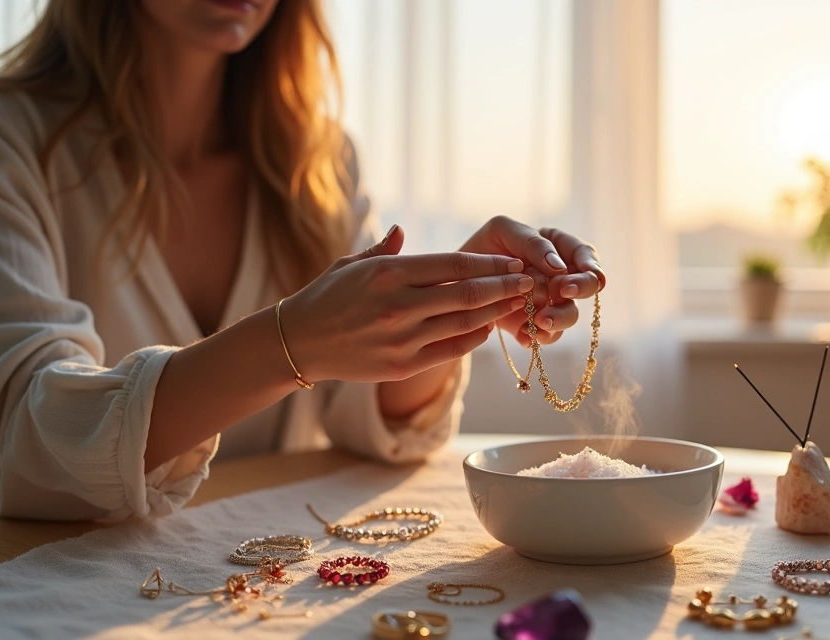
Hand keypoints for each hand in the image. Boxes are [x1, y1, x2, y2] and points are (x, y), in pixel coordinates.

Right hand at [280, 225, 534, 381]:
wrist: (299, 343)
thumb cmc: (327, 296)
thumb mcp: (352, 263)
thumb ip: (386, 249)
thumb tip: (405, 231)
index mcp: (388, 273)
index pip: (454, 265)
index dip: (491, 265)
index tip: (513, 263)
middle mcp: (398, 305)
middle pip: (468, 295)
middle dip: (506, 287)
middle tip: (530, 281)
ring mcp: (402, 339)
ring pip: (465, 324)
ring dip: (497, 312)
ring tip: (519, 303)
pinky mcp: (403, 366)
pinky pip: (451, 351)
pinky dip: (475, 338)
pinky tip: (489, 327)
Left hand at [460, 216, 605, 345]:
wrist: (456, 281)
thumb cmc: (482, 248)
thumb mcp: (503, 231)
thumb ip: (533, 242)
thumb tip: (558, 267)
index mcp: (558, 248)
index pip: (586, 254)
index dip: (590, 265)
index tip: (581, 272)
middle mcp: (560, 277)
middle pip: (586, 286)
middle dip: (578, 289)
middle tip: (561, 291)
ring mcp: (550, 304)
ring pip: (570, 315)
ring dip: (559, 319)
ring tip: (539, 320)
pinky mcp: (535, 326)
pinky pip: (547, 336)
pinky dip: (538, 337)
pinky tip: (525, 335)